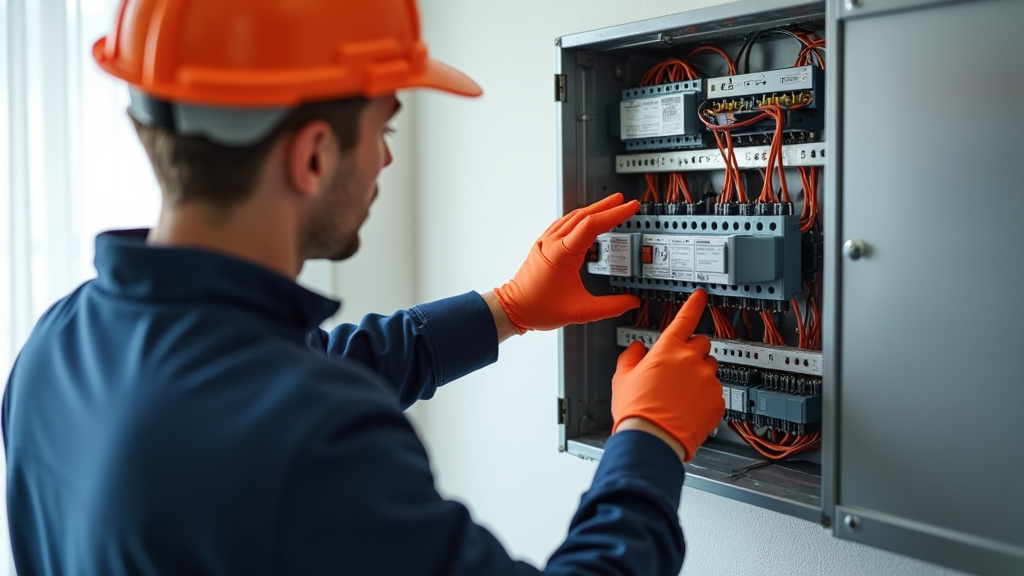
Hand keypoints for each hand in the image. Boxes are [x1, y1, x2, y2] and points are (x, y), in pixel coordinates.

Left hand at [493, 194, 640, 333]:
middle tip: (624, 201)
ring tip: (609, 206)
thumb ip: (611, 307)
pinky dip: (578, 218)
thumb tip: (631, 302)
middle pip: (583, 215)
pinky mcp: (543, 246)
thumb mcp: (582, 311)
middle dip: (606, 206)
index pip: (592, 225)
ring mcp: (546, 242)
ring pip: (572, 217)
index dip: (614, 214)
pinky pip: (563, 224)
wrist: (513, 309)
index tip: (629, 208)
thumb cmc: (539, 308)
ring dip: (592, 210)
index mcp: (562, 254)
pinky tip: (585, 220)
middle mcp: (552, 243)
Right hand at [611, 289, 722, 461]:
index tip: (700, 295)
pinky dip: (705, 397)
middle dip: (691, 351)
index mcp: (668, 349)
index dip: (694, 303)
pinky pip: (715, 392)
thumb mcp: (622, 378)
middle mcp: (692, 360)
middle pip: (701, 343)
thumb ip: (630, 357)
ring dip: (699, 375)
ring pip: (709, 368)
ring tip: (681, 394)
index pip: (685, 317)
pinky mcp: (717, 401)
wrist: (653, 438)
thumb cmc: (637, 410)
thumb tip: (636, 349)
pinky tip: (688, 408)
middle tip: (677, 368)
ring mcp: (708, 380)